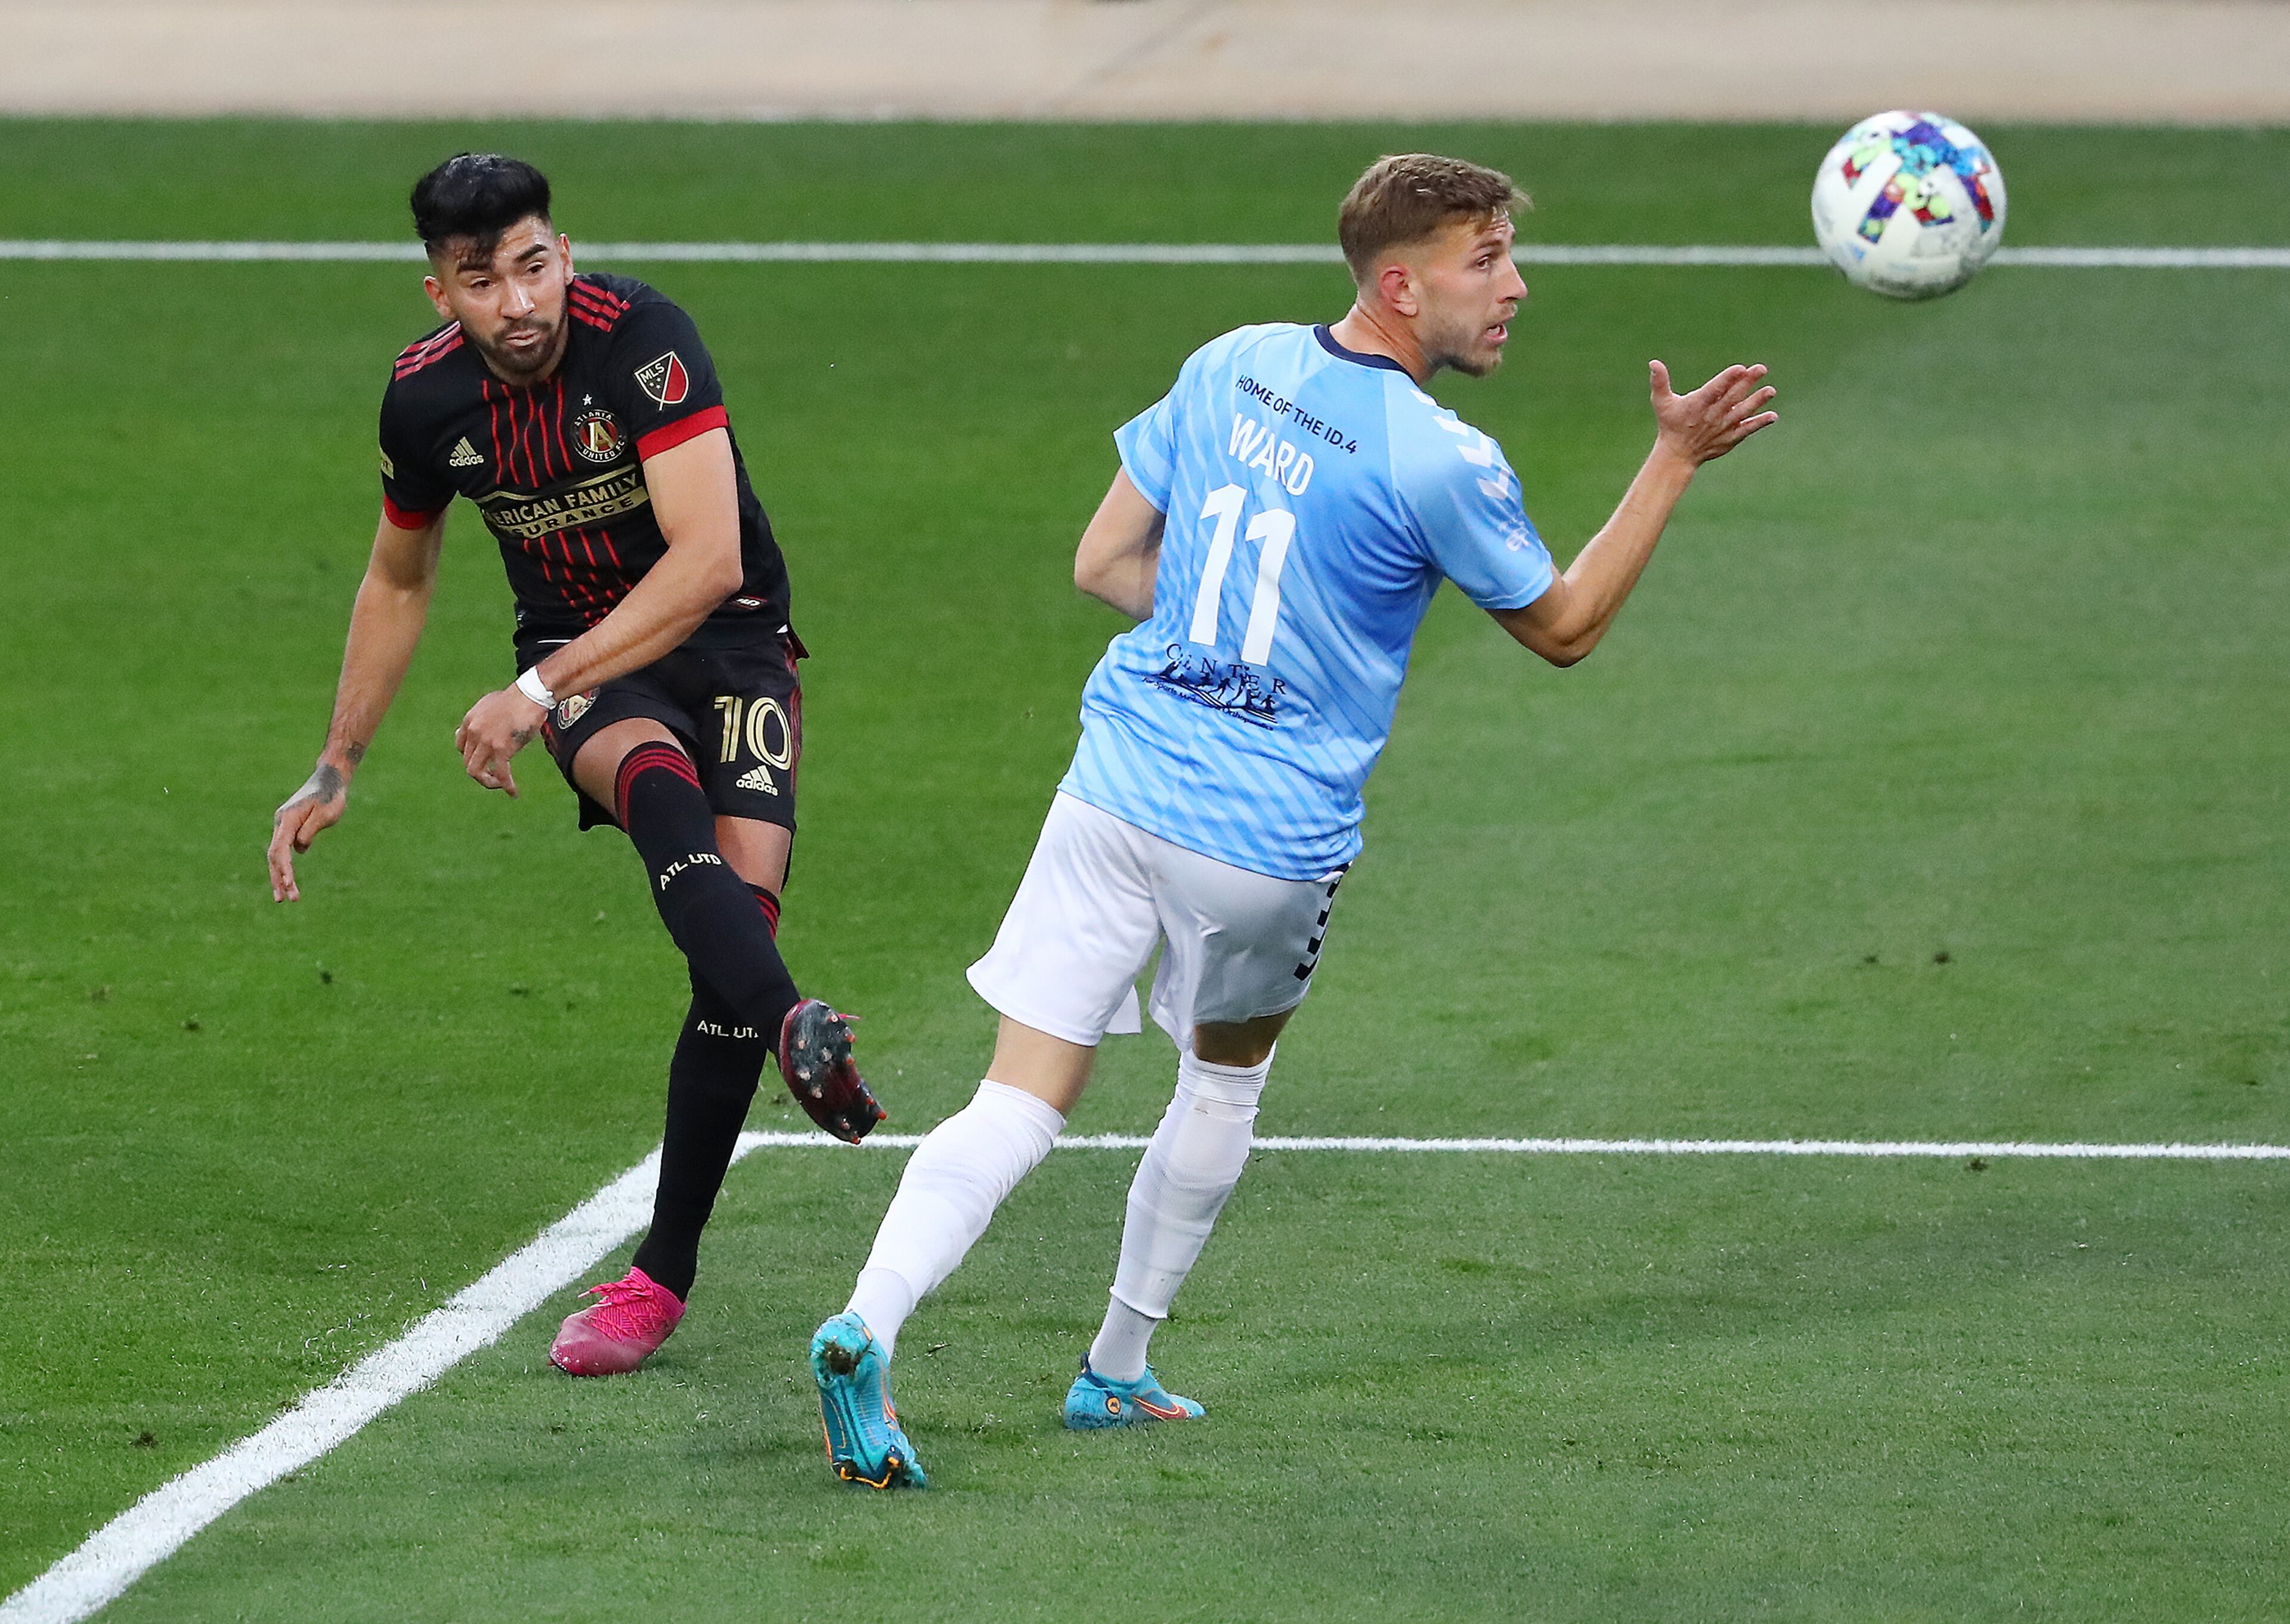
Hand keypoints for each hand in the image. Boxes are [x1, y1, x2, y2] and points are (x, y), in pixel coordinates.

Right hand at [269, 761, 348, 901]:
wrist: (330, 780)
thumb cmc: (331, 796)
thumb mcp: (325, 815)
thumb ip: (309, 832)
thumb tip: (299, 850)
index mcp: (288, 818)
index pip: (281, 848)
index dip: (284, 868)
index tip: (289, 884)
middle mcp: (281, 822)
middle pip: (275, 855)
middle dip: (279, 878)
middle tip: (284, 900)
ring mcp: (284, 825)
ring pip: (277, 855)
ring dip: (280, 876)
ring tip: (285, 897)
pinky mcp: (290, 828)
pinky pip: (283, 851)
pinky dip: (285, 866)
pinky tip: (289, 881)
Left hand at [455, 686, 547, 796]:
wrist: (530, 694)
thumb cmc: (518, 698)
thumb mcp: (492, 704)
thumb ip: (485, 718)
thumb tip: (485, 727)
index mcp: (470, 721)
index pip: (461, 748)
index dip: (471, 758)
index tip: (485, 762)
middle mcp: (473, 731)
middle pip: (468, 762)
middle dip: (481, 773)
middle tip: (496, 777)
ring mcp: (485, 741)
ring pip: (476, 771)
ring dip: (488, 782)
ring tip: (501, 785)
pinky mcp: (501, 748)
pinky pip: (501, 774)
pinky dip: (506, 786)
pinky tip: (513, 793)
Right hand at [1649, 361, 1778, 466]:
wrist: (1677, 455)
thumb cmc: (1670, 424)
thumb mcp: (1661, 402)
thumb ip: (1659, 382)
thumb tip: (1653, 362)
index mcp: (1697, 404)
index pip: (1715, 389)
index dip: (1727, 379)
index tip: (1740, 369)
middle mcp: (1712, 415)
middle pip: (1732, 396)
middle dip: (1747, 382)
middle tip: (1761, 368)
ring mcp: (1722, 427)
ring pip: (1742, 412)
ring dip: (1757, 401)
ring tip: (1770, 391)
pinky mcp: (1730, 438)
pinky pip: (1746, 429)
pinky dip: (1759, 423)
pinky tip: (1772, 416)